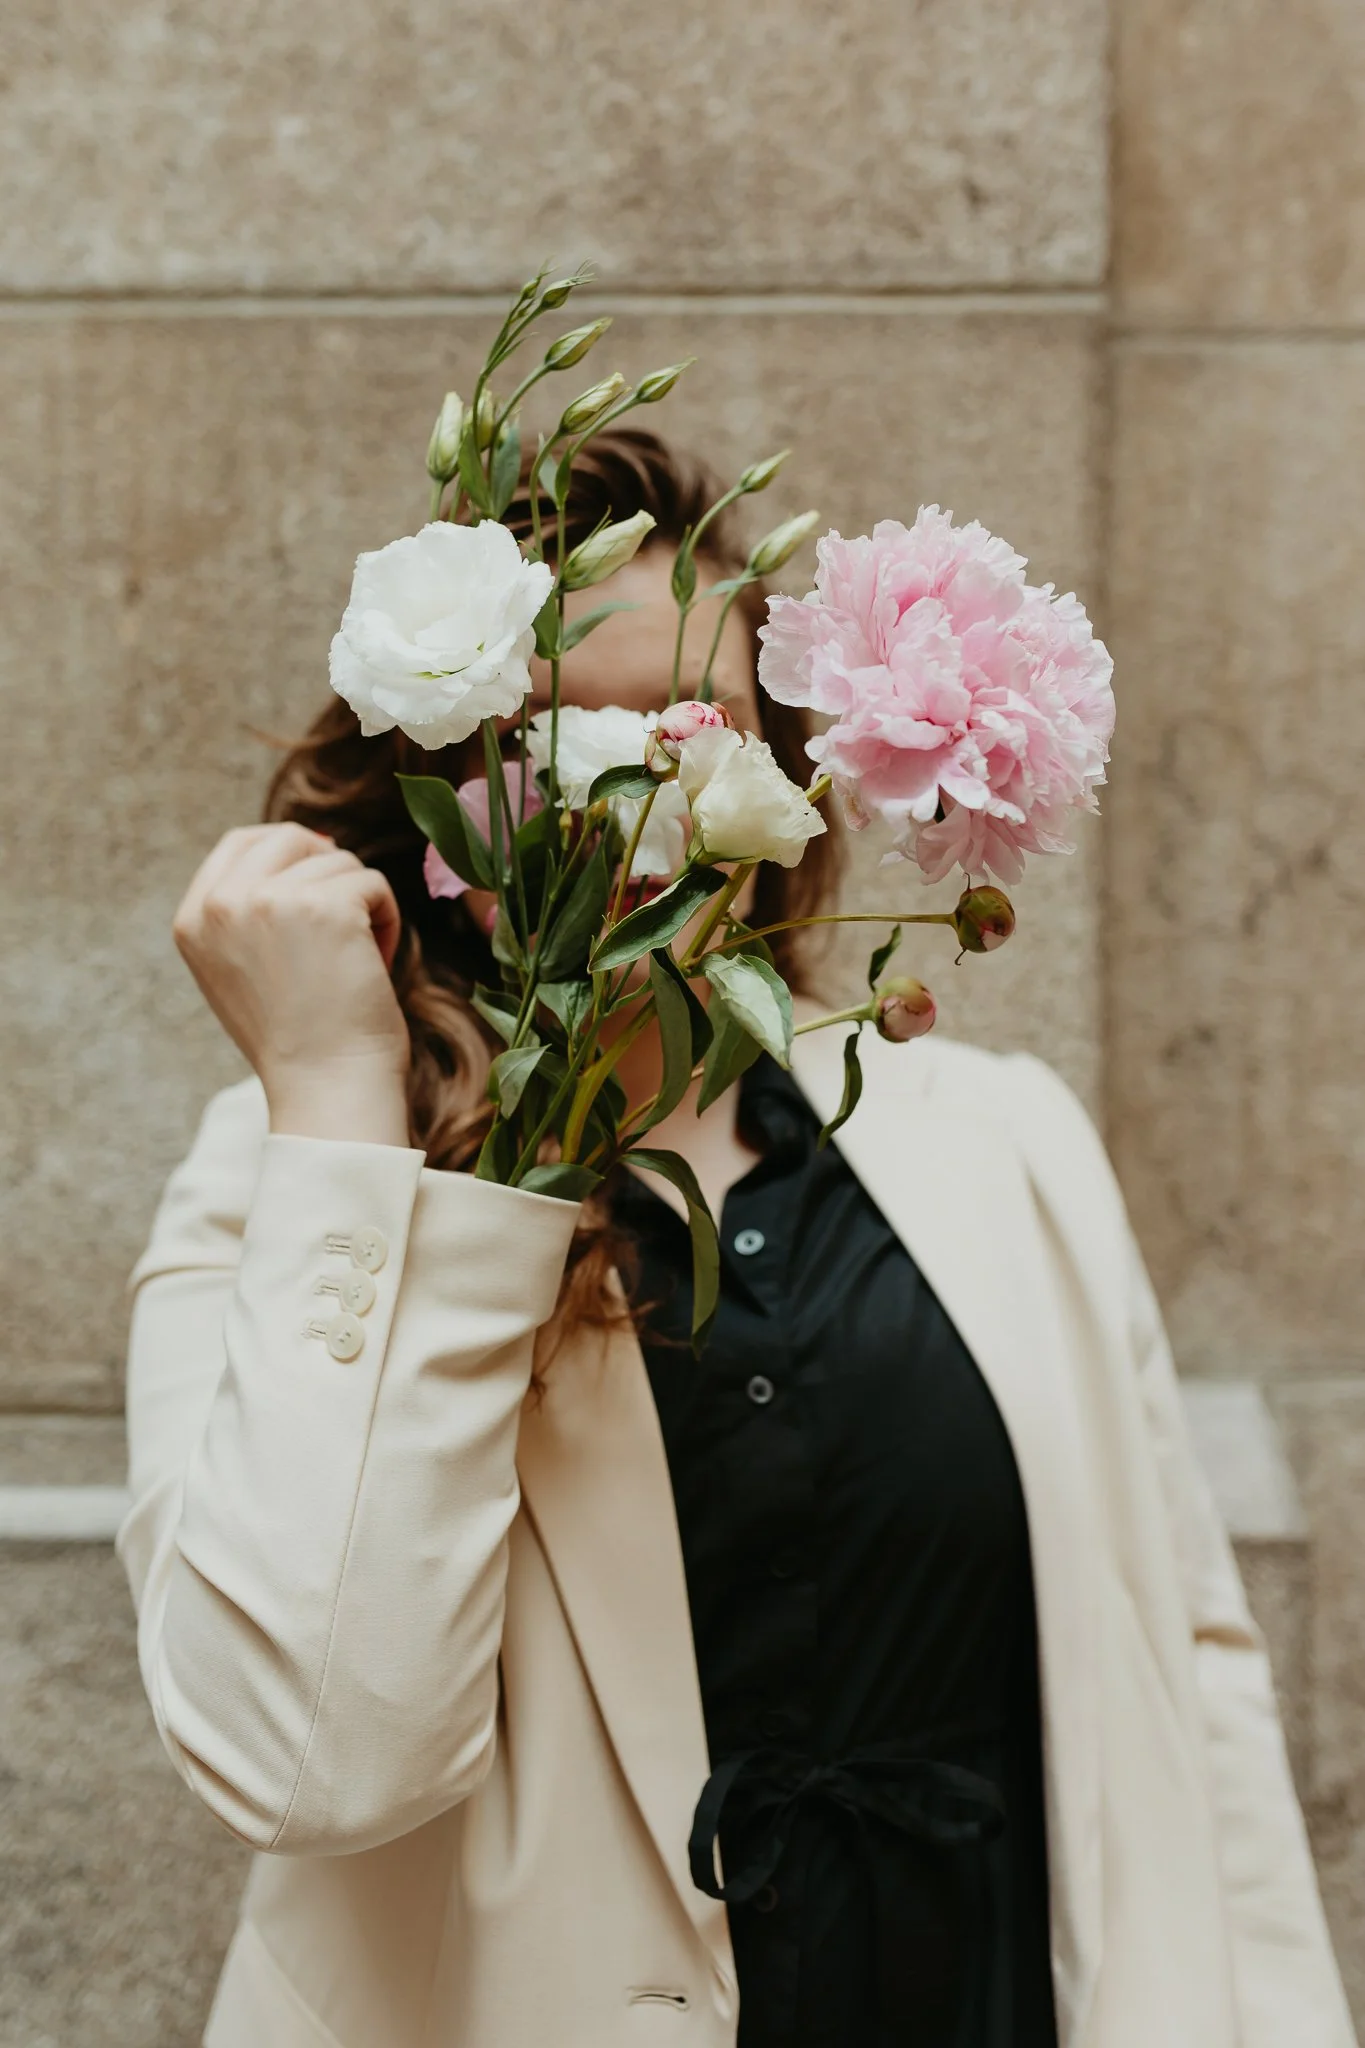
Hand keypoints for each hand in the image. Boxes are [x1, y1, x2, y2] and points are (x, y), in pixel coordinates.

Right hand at [173, 824, 410, 1145]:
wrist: (327, 1088)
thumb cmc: (301, 1039)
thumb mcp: (243, 968)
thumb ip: (251, 910)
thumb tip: (313, 843)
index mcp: (192, 919)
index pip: (239, 842)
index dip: (290, 852)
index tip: (321, 885)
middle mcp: (221, 904)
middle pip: (290, 839)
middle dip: (329, 872)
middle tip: (349, 923)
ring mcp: (268, 900)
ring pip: (339, 862)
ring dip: (361, 905)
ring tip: (357, 961)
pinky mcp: (324, 906)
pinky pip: (372, 883)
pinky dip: (387, 919)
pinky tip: (375, 964)